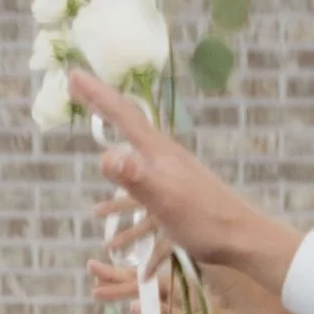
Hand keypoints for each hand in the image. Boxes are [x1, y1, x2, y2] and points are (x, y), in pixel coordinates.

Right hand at [76, 85, 298, 288]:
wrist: (240, 236)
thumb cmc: (203, 219)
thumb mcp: (164, 199)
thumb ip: (135, 177)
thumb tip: (105, 156)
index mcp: (156, 151)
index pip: (122, 115)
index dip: (96, 95)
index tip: (73, 76)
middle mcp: (162, 154)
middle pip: (127, 121)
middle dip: (102, 104)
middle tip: (78, 86)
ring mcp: (169, 172)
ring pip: (133, 147)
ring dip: (112, 138)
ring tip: (95, 135)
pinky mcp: (175, 191)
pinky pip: (140, 180)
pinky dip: (124, 186)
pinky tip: (118, 205)